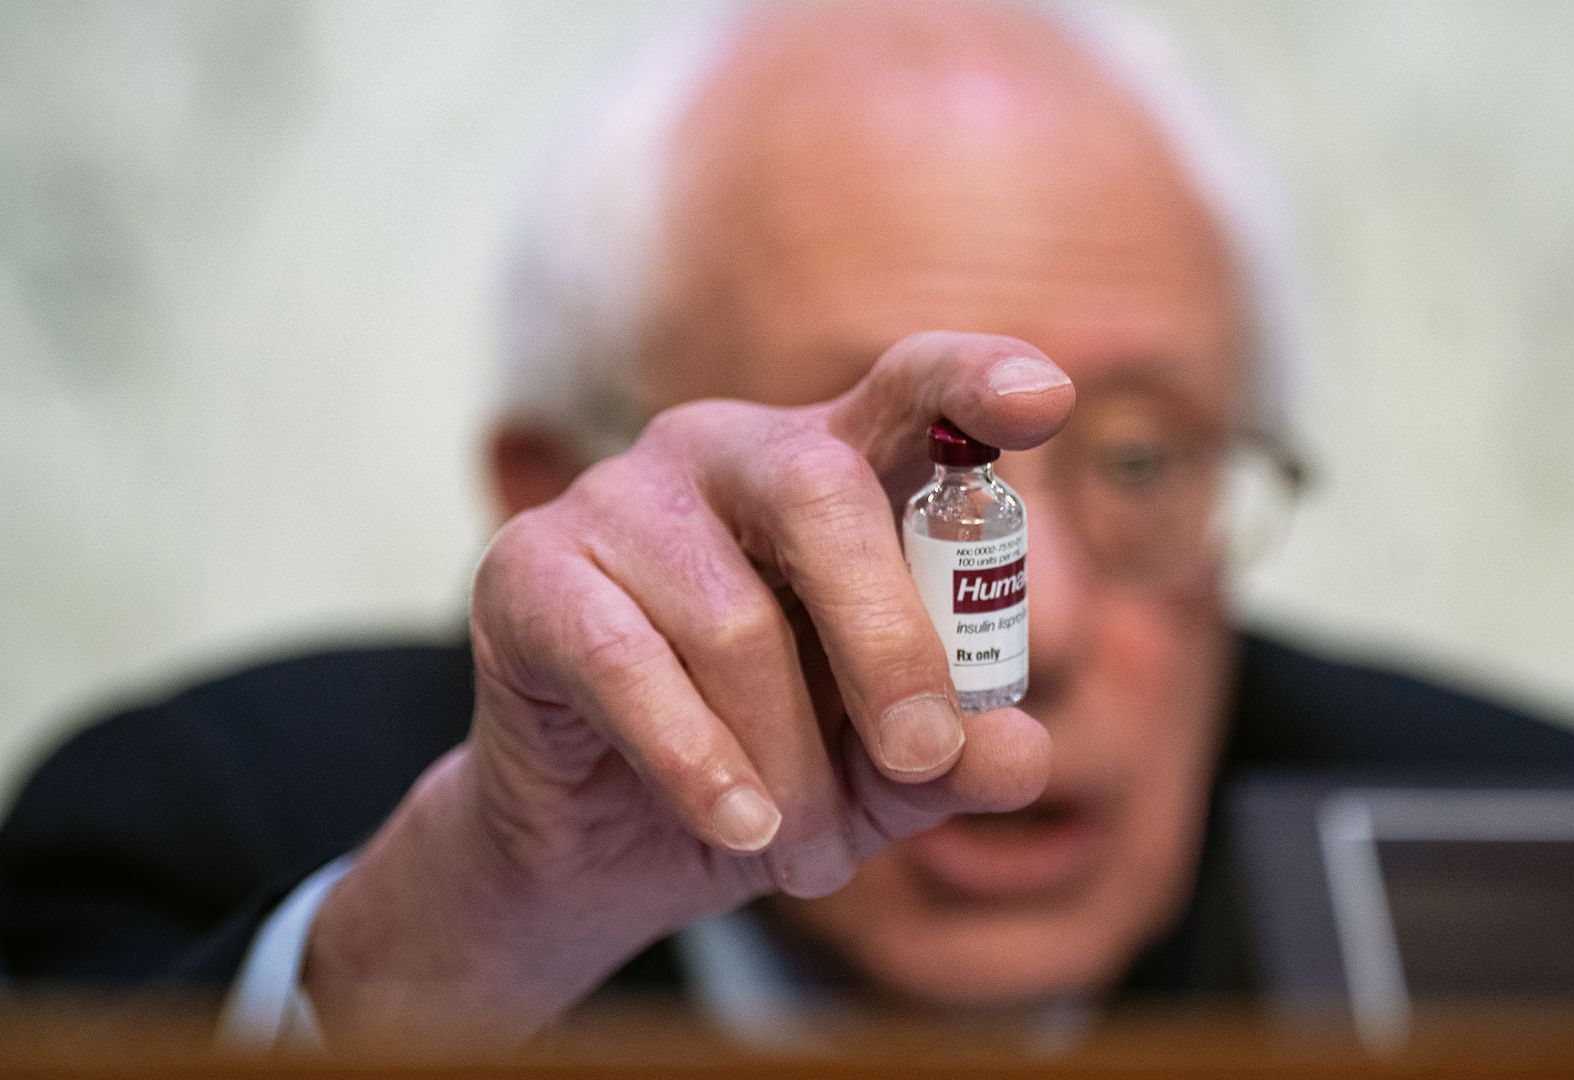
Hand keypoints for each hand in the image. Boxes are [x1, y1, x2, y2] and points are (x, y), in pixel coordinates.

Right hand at [304, 333, 1073, 1044]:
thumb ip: (955, 759)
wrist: (597, 845)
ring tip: (810, 853)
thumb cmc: (766, 771)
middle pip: (826, 492)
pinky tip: (739, 828)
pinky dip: (696, 761)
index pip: (912, 388)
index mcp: (834, 468)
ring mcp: (618, 499)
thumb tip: (1022, 755)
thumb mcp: (881, 778)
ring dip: (786, 760)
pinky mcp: (527, 570)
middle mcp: (727, 453)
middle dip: (889, 642)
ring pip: (733, 617)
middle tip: (920, 759)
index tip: (1046, 398)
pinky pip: (627, 662)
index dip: (977, 380)